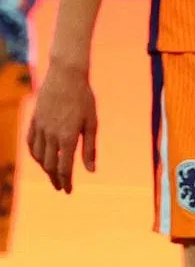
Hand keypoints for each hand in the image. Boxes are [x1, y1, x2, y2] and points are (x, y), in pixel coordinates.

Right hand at [27, 61, 97, 192]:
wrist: (66, 75)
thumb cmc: (84, 98)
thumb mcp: (91, 122)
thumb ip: (89, 148)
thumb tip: (91, 171)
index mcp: (67, 138)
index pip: (64, 168)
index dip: (66, 182)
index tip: (68, 191)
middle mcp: (51, 136)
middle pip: (49, 165)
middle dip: (55, 178)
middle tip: (60, 187)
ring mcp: (40, 128)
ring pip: (38, 157)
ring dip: (45, 168)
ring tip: (53, 174)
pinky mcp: (34, 121)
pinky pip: (30, 144)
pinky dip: (35, 154)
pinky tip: (40, 158)